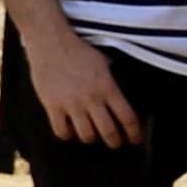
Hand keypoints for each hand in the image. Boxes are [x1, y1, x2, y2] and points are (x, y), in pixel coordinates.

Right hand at [21, 18, 142, 152]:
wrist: (51, 42)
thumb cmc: (79, 50)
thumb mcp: (104, 63)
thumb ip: (111, 81)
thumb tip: (117, 94)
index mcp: (109, 88)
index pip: (128, 117)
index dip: (134, 133)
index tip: (136, 140)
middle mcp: (92, 99)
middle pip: (109, 132)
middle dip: (115, 142)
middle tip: (116, 143)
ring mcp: (71, 104)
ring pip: (86, 135)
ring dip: (91, 138)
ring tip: (92, 135)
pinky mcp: (52, 106)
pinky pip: (61, 131)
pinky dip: (68, 135)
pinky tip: (70, 131)